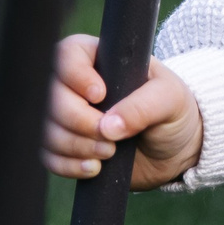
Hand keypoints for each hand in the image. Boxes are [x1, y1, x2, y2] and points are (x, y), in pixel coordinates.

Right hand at [41, 34, 203, 189]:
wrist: (176, 150)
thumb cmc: (174, 111)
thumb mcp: (170, 99)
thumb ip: (143, 107)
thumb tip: (108, 127)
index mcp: (99, 59)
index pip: (67, 55)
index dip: (76, 77)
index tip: (101, 96)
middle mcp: (76, 85)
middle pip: (51, 97)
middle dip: (79, 121)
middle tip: (109, 137)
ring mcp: (68, 116)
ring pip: (47, 129)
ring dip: (75, 146)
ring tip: (108, 154)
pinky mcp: (66, 146)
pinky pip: (48, 156)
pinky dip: (68, 165)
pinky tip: (94, 168)